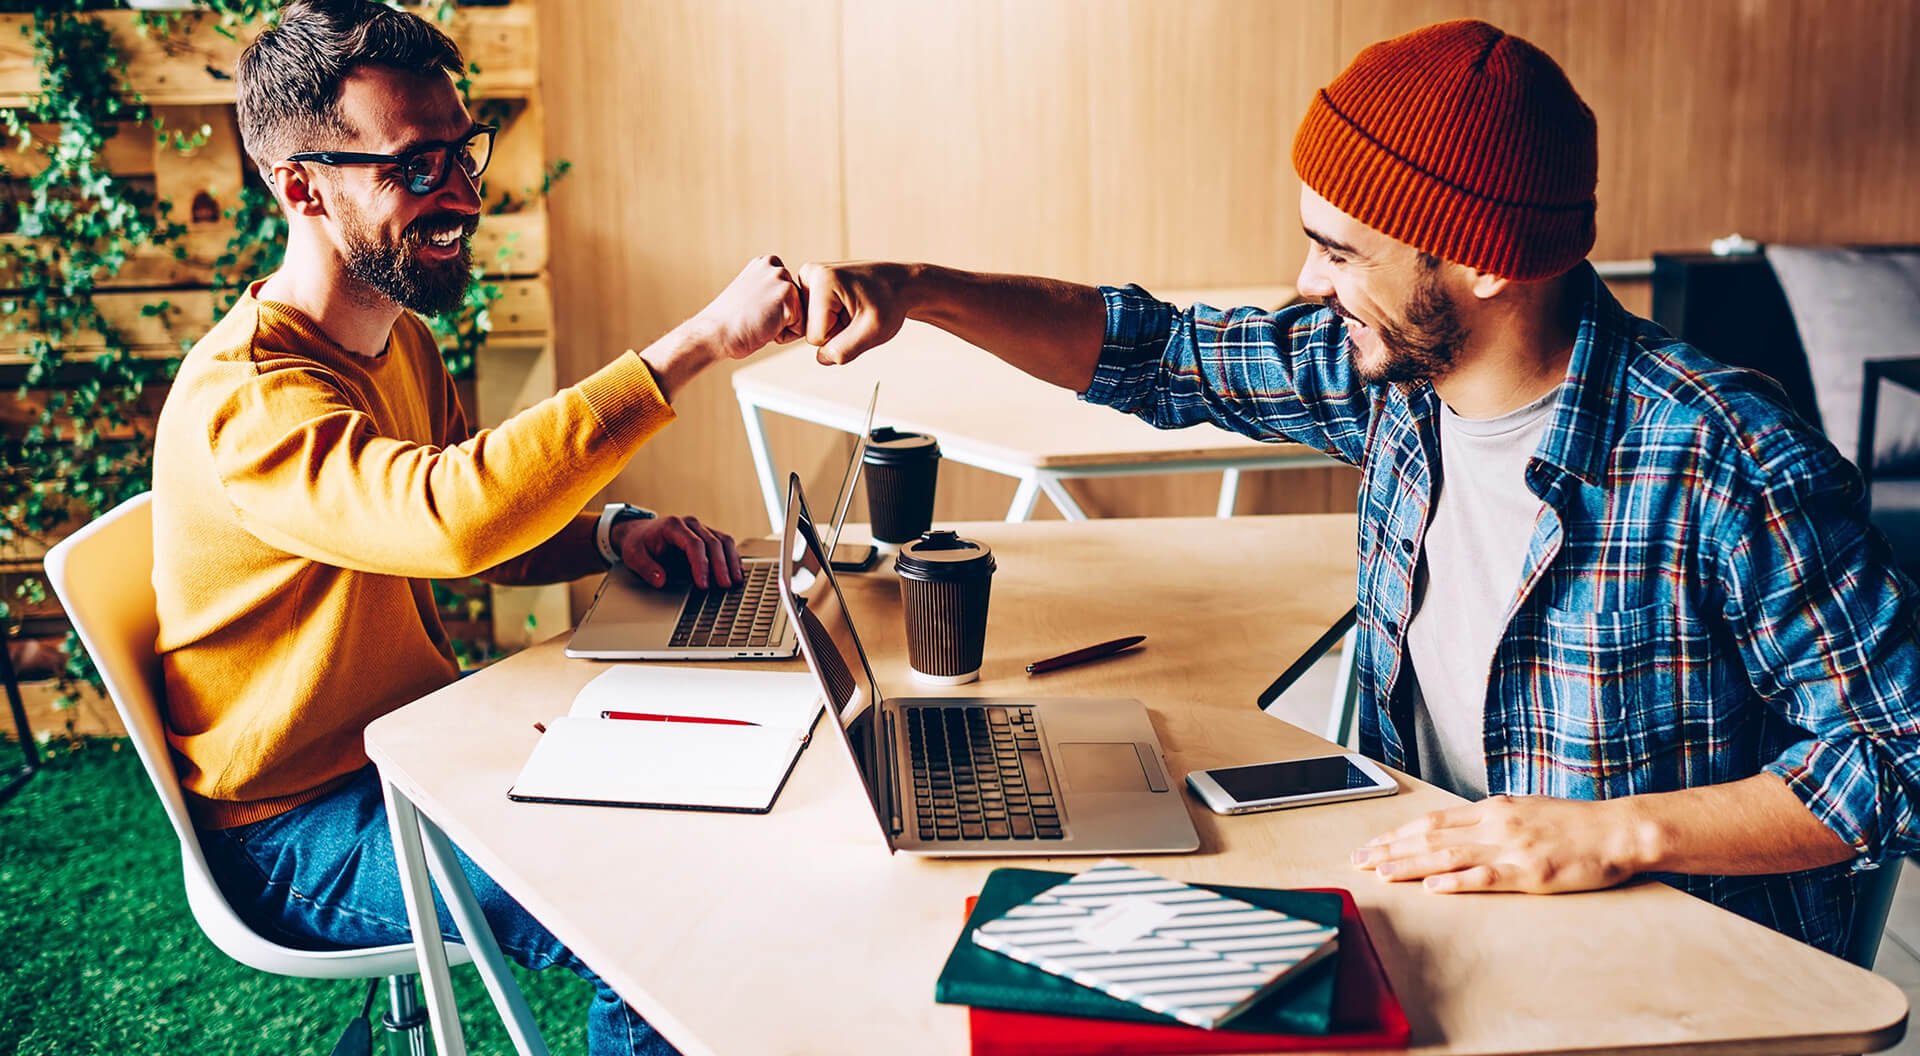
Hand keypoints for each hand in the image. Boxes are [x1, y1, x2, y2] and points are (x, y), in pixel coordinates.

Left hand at [610, 514, 742, 590]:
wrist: (641, 533)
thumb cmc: (639, 543)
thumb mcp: (633, 555)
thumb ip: (646, 568)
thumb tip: (660, 580)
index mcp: (673, 526)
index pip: (694, 544)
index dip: (701, 565)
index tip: (703, 584)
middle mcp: (691, 524)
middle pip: (713, 542)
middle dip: (720, 566)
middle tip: (724, 585)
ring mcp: (701, 529)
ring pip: (724, 541)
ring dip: (732, 561)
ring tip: (735, 580)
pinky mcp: (708, 536)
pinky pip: (725, 544)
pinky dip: (733, 558)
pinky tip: (737, 572)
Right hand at [690, 255, 806, 361]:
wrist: (713, 334)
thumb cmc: (728, 324)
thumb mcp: (752, 295)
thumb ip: (771, 291)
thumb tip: (796, 302)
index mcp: (765, 263)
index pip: (790, 296)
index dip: (773, 312)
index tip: (751, 311)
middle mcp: (775, 265)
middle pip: (798, 305)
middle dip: (780, 319)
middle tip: (753, 318)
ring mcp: (782, 278)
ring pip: (801, 316)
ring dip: (782, 327)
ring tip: (757, 322)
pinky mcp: (788, 296)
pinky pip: (800, 328)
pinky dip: (782, 336)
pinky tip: (762, 328)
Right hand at [794, 260, 915, 364]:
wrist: (901, 284)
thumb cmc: (891, 301)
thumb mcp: (874, 331)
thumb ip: (844, 350)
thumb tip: (821, 358)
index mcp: (822, 280)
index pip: (815, 337)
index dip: (840, 337)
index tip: (859, 318)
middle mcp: (810, 274)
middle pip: (809, 330)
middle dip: (835, 330)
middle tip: (857, 314)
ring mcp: (809, 278)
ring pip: (810, 325)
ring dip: (834, 324)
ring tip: (853, 308)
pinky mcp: (811, 284)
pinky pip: (813, 317)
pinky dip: (831, 318)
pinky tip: (847, 306)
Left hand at [1352, 794, 1649, 893]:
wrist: (1617, 830)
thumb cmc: (1575, 823)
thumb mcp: (1526, 809)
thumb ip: (1492, 818)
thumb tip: (1461, 828)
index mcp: (1492, 808)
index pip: (1432, 820)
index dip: (1397, 833)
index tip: (1372, 844)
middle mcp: (1495, 824)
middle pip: (1430, 836)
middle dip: (1390, 849)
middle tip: (1358, 861)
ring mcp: (1511, 848)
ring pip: (1448, 856)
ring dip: (1409, 865)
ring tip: (1380, 873)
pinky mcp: (1530, 872)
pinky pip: (1485, 878)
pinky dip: (1455, 882)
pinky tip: (1431, 888)